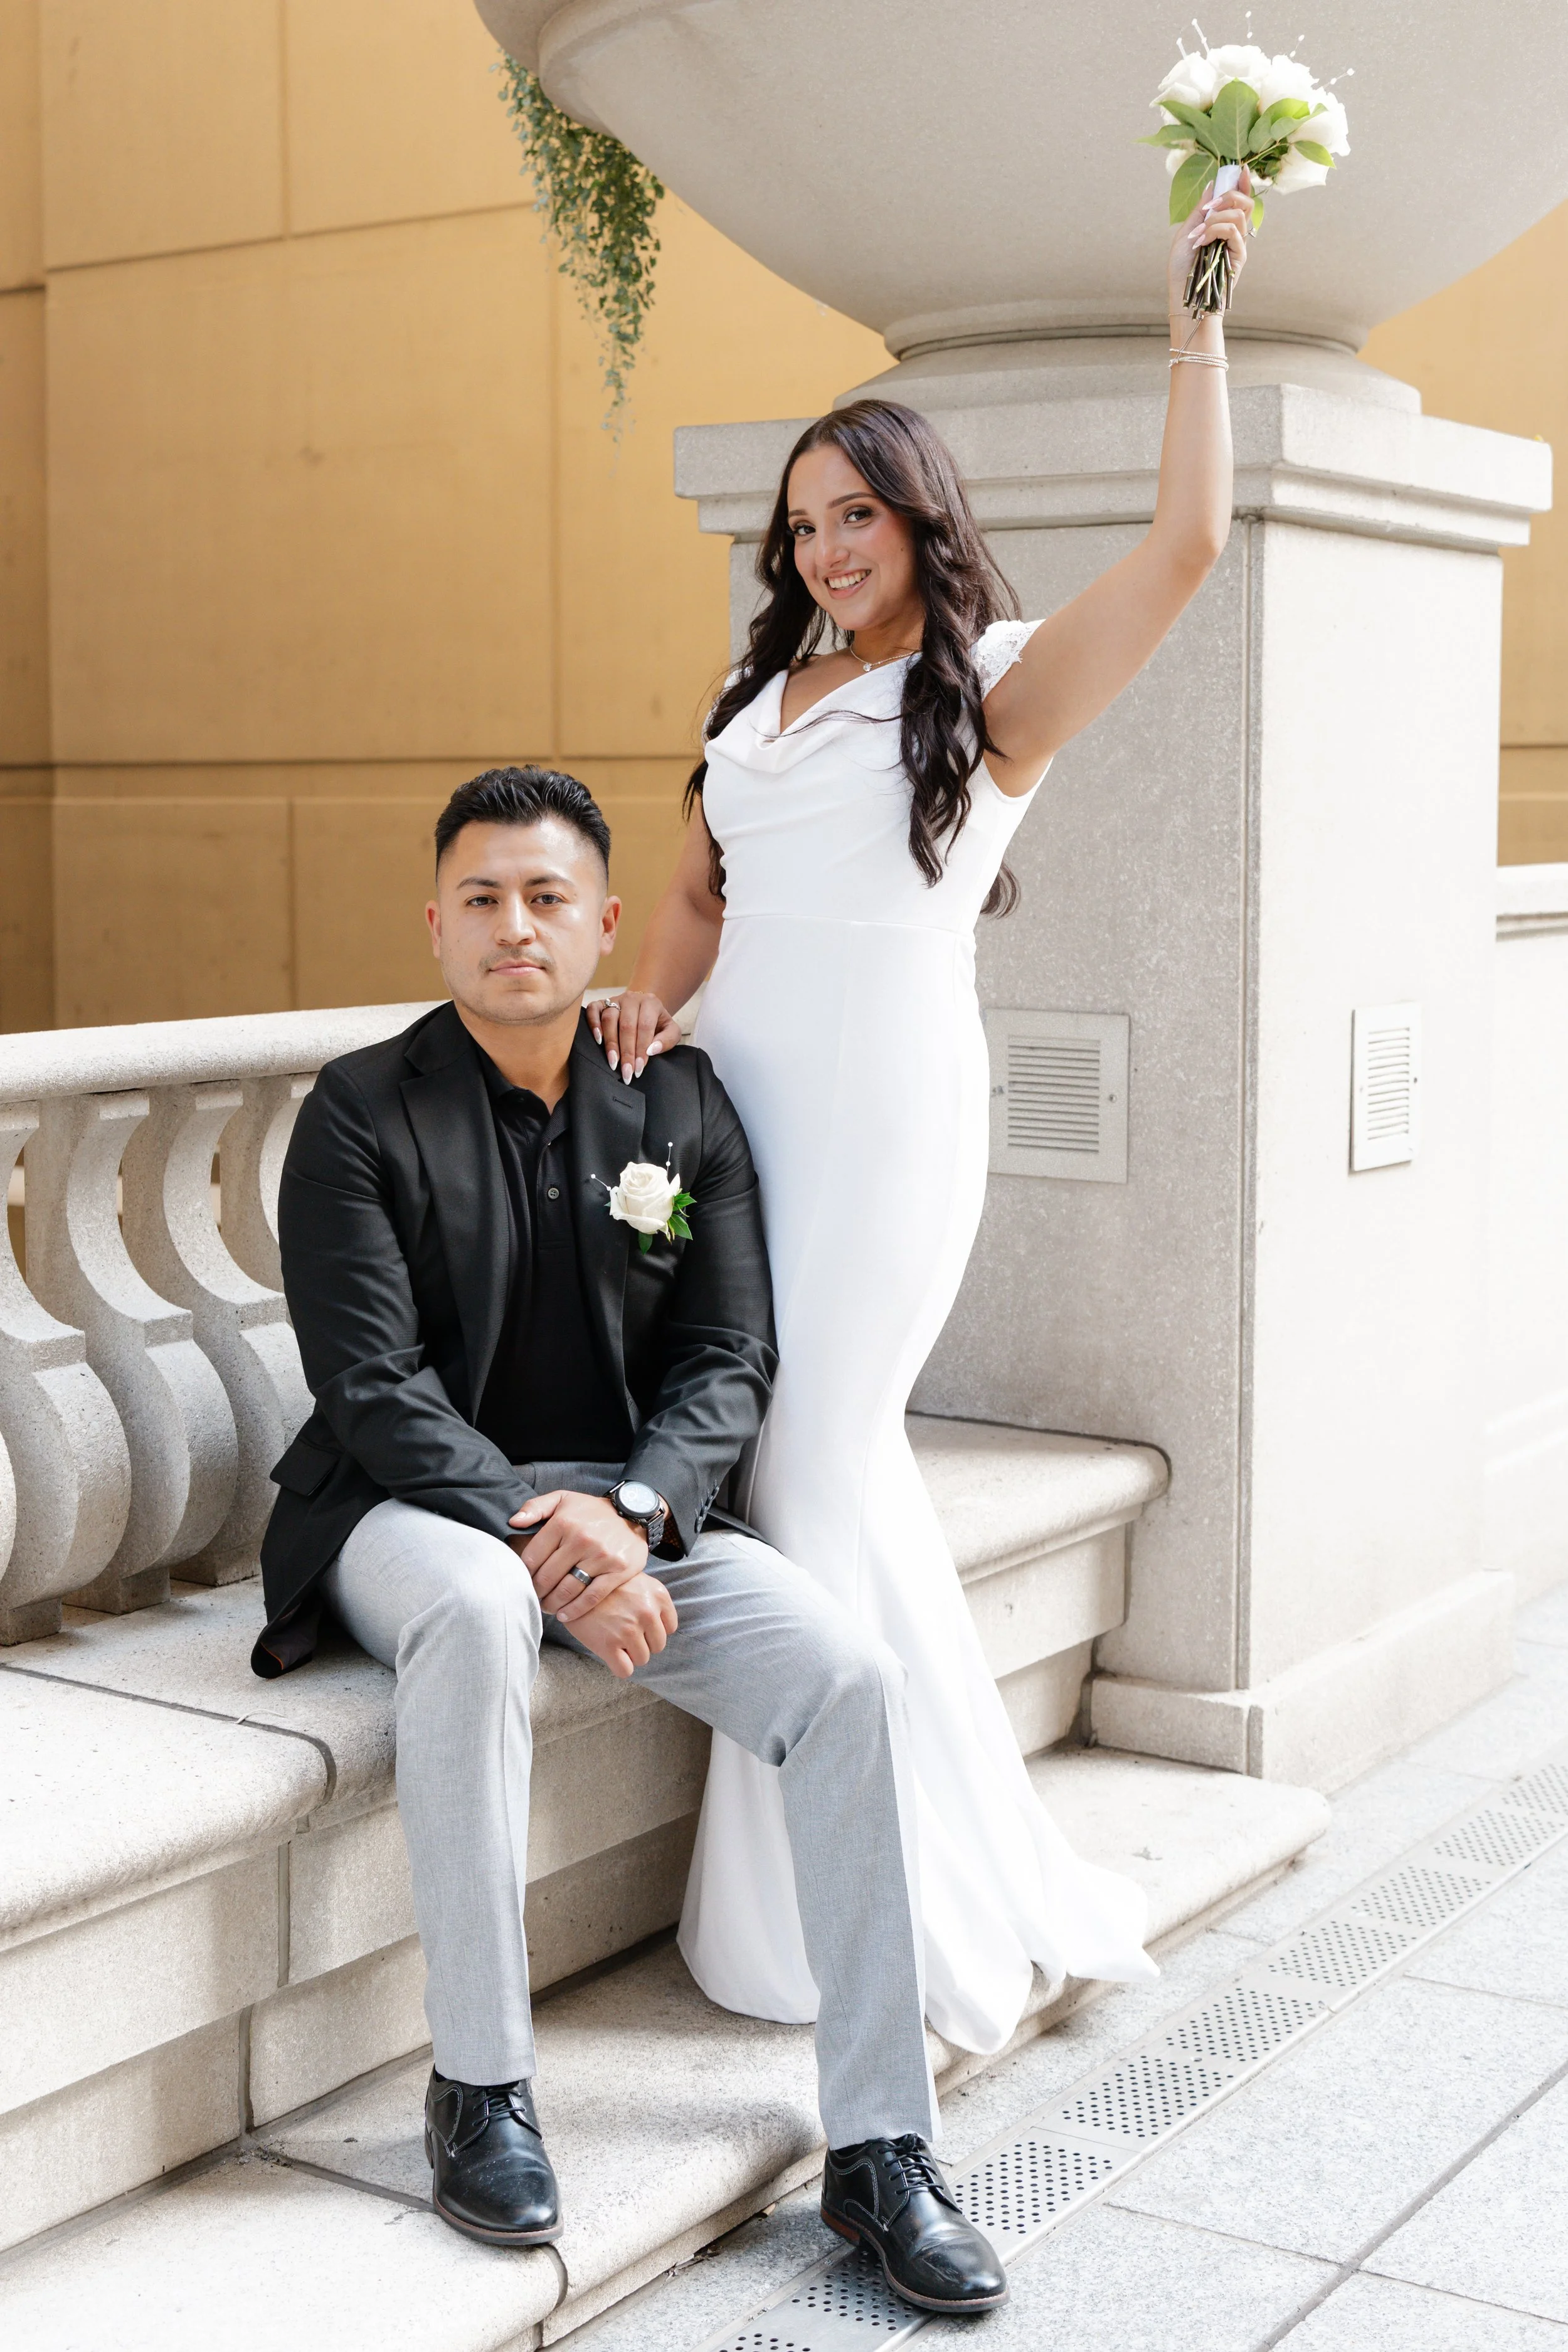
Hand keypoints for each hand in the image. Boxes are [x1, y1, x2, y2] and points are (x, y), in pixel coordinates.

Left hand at [510, 1490, 650, 1620]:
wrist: (633, 1515)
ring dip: (552, 1604)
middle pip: (547, 1577)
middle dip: (536, 1591)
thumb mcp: (562, 1499)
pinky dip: (575, 1610)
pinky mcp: (617, 1571)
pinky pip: (591, 1597)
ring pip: (567, 1590)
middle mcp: (581, 1539)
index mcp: (563, 1523)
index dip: (523, 1574)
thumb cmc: (591, 1511)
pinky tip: (564, 1615)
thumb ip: (535, 1507)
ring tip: (547, 1607)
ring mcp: (601, 1556)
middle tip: (534, 1597)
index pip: (533, 1557)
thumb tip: (513, 1522)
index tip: (522, 1581)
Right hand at [561, 1569, 677, 1677]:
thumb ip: (651, 1600)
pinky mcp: (609, 1644)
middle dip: (642, 1642)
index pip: (670, 1628)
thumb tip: (658, 1626)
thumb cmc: (604, 1583)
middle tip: (624, 1632)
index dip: (653, 1629)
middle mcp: (647, 1612)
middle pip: (658, 1645)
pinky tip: (609, 1653)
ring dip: (630, 1654)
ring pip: (642, 1659)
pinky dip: (619, 1666)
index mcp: (658, 1595)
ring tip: (614, 1638)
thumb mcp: (636, 1580)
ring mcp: (629, 1629)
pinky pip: (625, 1670)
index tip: (639, 1624)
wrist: (572, 1583)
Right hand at [588, 991, 681, 1084]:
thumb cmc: (658, 1024)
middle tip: (626, 1072)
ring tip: (613, 1062)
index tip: (639, 1068)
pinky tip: (598, 1040)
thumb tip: (651, 1050)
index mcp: (651, 1003)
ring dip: (610, 1043)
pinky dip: (593, 1023)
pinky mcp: (601, 1002)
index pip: (645, 1026)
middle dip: (626, 1052)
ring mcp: (615, 999)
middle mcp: (632, 998)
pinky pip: (593, 1009)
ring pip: (609, 1018)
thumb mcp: (671, 1031)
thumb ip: (667, 1040)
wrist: (646, 1009)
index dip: (641, 1049)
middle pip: (626, 1025)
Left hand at [1167, 166, 1252, 314]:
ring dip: (1215, 219)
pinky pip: (1234, 230)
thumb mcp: (1186, 233)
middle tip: (1208, 209)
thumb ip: (1201, 210)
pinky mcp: (1240, 256)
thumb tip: (1213, 184)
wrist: (1183, 297)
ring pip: (1239, 214)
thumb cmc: (1182, 269)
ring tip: (1198, 236)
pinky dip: (1215, 231)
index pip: (1239, 200)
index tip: (1239, 168)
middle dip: (1228, 196)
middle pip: (1246, 201)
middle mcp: (1234, 233)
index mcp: (1222, 225)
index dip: (1242, 183)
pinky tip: (1201, 242)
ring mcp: (1239, 244)